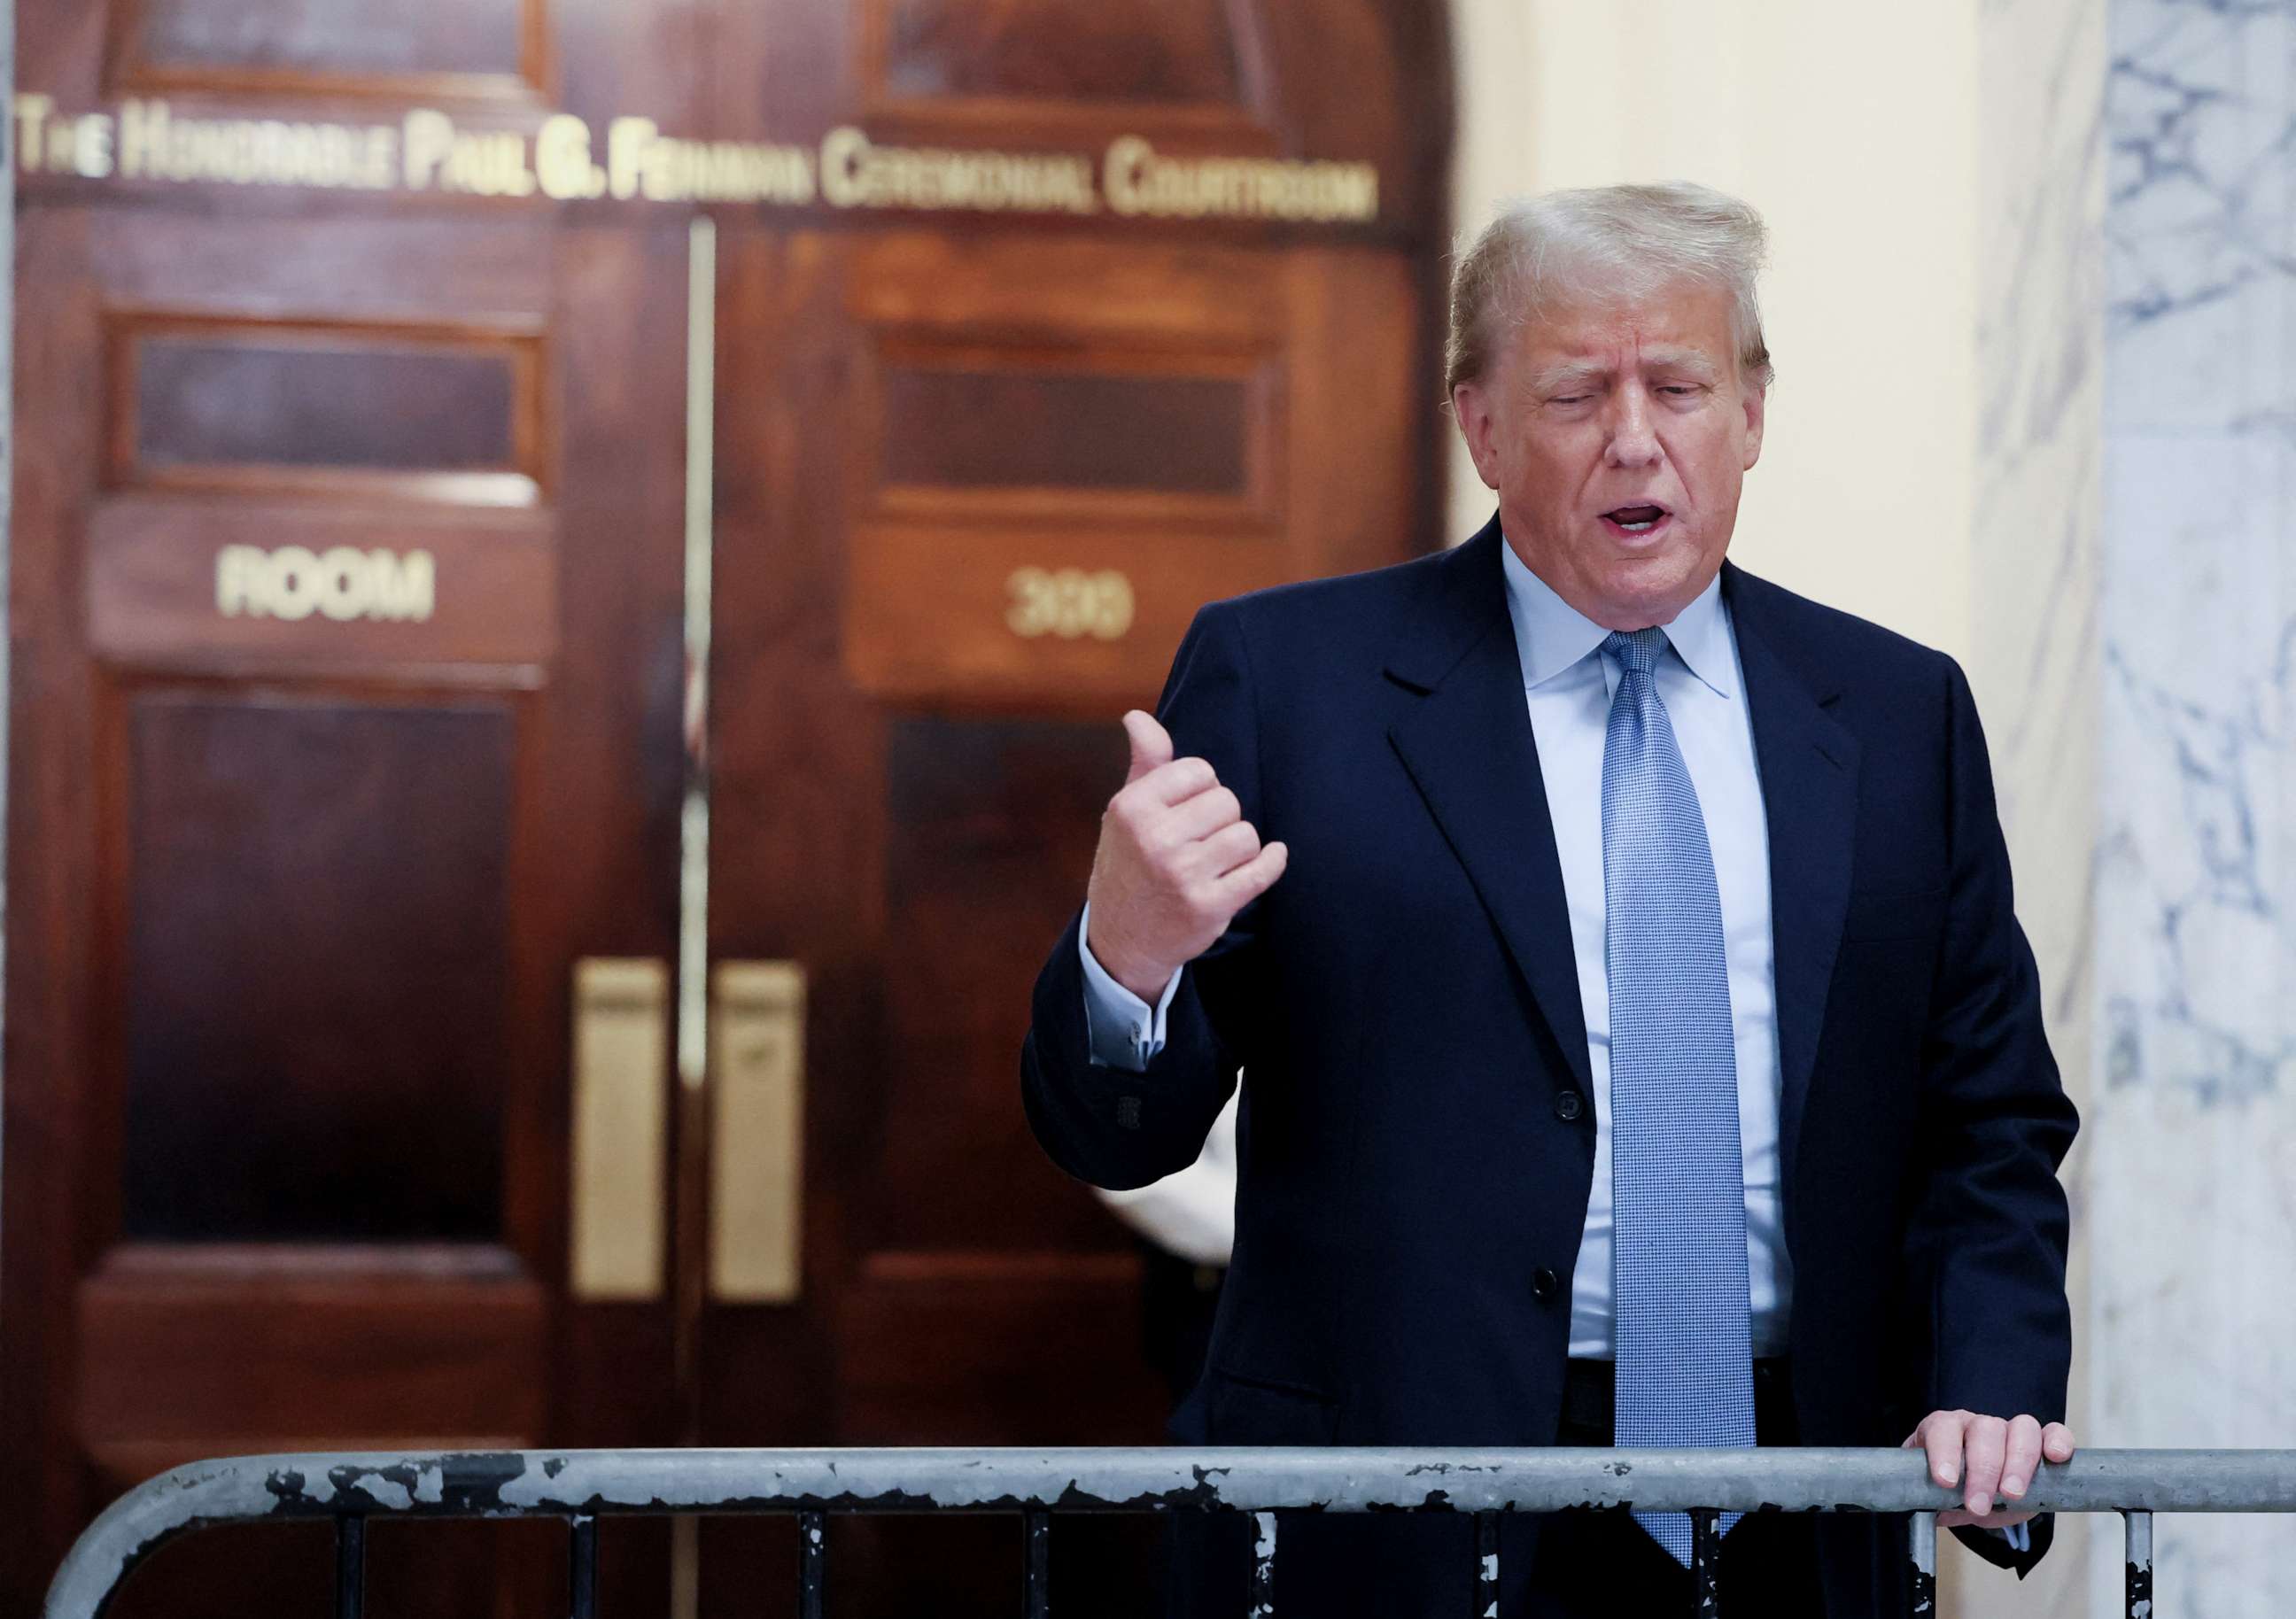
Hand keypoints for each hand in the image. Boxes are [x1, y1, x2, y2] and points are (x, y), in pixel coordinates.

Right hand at [1084, 711, 1287, 1001]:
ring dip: (1239, 847)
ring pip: (1245, 834)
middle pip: (1226, 801)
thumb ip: (1145, 764)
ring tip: (1217, 860)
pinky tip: (1271, 858)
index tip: (1189, 811)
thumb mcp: (1127, 813)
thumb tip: (1138, 716)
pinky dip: (1272, 862)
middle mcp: (1155, 839)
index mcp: (1133, 808)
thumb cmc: (1129, 864)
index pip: (1200, 771)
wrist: (1122, 939)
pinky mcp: (1209, 906)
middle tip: (1201, 841)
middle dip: (1221, 818)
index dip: (1201, 789)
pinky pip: (1261, 871)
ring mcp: (1183, 874)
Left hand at [1903, 1409, 2075, 1528]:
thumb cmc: (1951, 1489)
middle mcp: (1977, 1424)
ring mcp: (2010, 1429)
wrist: (1973, 1491)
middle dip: (1983, 1471)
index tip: (1946, 1482)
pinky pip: (2053, 1432)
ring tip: (2012, 1495)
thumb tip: (1931, 1513)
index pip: (1943, 1429)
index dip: (1945, 1453)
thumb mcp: (1936, 1495)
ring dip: (2018, 1463)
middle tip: (1978, 1505)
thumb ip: (1933, 1500)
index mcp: (1945, 1429)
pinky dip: (2058, 1441)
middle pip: (1985, 1431)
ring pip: (2021, 1429)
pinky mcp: (2041, 1441)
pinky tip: (2056, 1457)